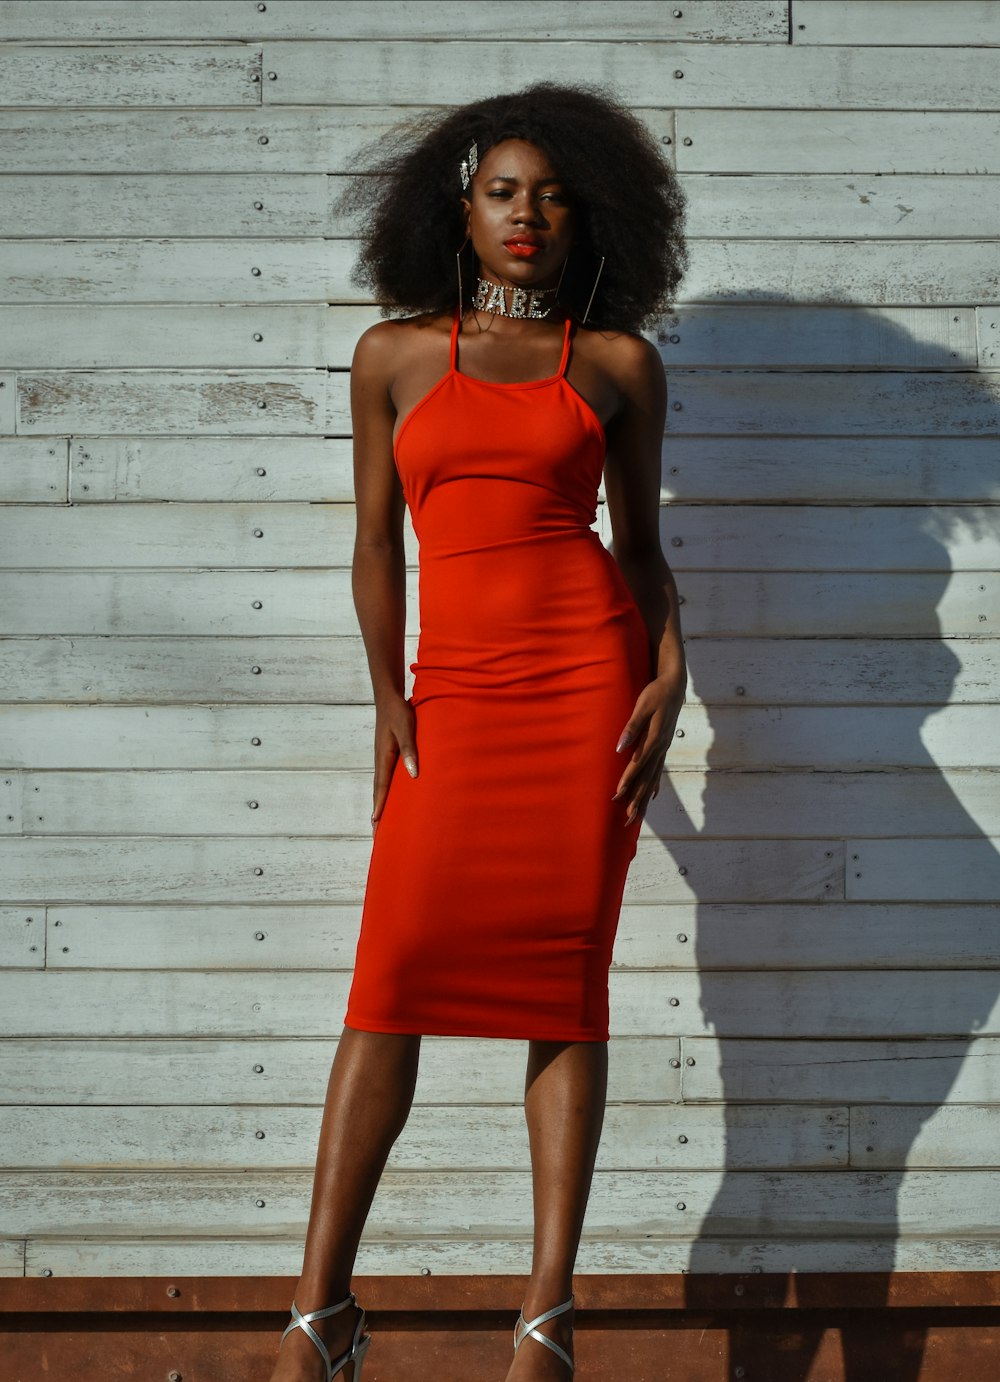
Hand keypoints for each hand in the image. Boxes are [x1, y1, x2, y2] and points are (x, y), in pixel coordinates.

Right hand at [371, 692, 417, 834]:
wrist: (389, 698)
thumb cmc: (399, 712)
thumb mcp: (406, 728)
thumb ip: (410, 749)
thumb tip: (412, 773)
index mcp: (384, 757)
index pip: (382, 787)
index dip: (380, 805)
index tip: (376, 824)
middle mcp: (381, 761)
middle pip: (379, 792)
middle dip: (378, 812)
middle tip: (377, 834)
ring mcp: (383, 759)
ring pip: (381, 787)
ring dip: (381, 804)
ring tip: (380, 823)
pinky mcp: (388, 755)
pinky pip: (386, 779)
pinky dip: (385, 792)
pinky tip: (390, 798)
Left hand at [612, 673, 685, 825]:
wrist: (674, 686)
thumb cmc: (656, 693)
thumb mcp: (643, 705)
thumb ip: (632, 726)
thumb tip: (620, 747)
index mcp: (654, 738)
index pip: (638, 764)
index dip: (628, 780)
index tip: (618, 795)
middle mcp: (660, 747)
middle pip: (647, 778)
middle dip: (636, 799)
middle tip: (627, 820)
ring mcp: (663, 748)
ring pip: (653, 778)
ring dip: (644, 798)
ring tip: (637, 816)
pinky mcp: (663, 745)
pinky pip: (658, 770)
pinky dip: (654, 784)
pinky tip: (651, 796)